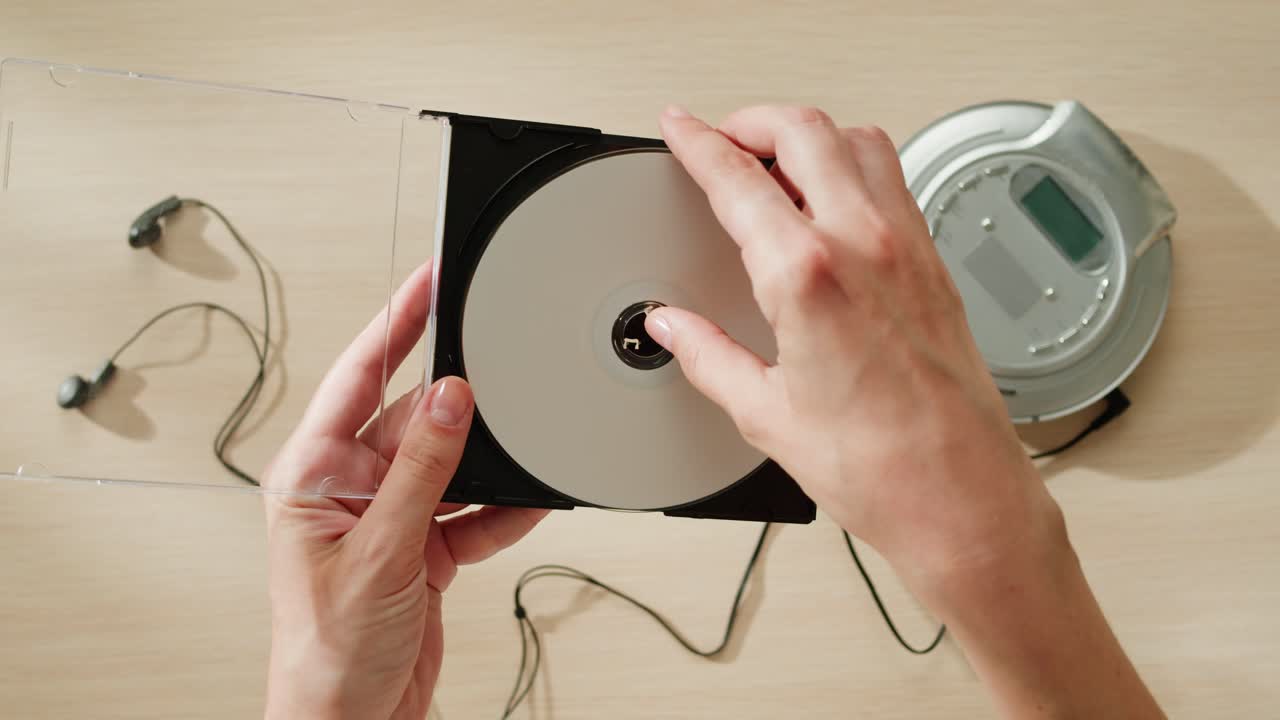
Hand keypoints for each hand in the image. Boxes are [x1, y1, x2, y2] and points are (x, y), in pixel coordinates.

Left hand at [262, 264, 547, 719]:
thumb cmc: (326, 654)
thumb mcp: (379, 551)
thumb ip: (421, 471)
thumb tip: (448, 397)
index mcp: (313, 475)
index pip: (357, 377)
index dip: (394, 323)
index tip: (428, 280)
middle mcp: (350, 489)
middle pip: (413, 420)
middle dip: (457, 407)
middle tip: (499, 373)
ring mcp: (390, 518)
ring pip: (449, 464)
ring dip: (485, 463)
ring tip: (520, 446)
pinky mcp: (423, 549)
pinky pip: (471, 512)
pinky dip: (500, 509)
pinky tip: (527, 498)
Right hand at [648, 105, 1049, 580]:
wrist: (960, 497)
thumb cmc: (880, 468)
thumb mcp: (764, 413)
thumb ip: (707, 355)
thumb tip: (672, 327)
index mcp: (808, 278)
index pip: (738, 178)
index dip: (696, 142)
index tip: (679, 128)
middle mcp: (864, 245)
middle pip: (804, 130)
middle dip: (751, 120)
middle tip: (722, 136)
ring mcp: (908, 248)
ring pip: (859, 139)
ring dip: (809, 133)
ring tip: (775, 158)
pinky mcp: (935, 263)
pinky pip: (894, 179)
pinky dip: (854, 164)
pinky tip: (834, 197)